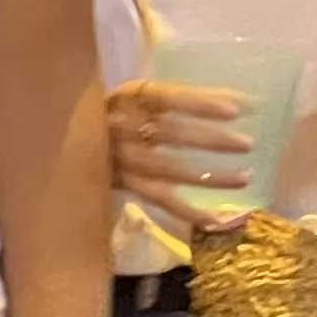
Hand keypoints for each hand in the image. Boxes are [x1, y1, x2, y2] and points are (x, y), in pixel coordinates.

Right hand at [107, 78, 255, 230]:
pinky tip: (214, 220)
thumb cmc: (118, 110)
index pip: (165, 98)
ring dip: (207, 176)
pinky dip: (186, 211)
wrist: (67, 136)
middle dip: (210, 140)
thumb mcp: (141, 96)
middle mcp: (121, 126)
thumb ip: (185, 97)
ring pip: (168, 169)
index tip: (236, 111)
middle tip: (248, 145)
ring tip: (244, 178)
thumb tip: (249, 99)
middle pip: (169, 133)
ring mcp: (120, 158)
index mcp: (127, 97)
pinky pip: (157, 198)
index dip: (199, 104)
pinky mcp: (121, 184)